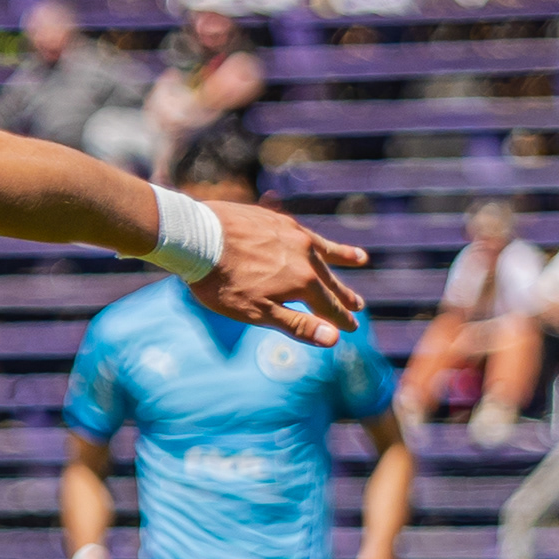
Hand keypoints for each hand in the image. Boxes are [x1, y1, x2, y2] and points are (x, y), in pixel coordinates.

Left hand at [201, 202, 370, 346]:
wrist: (198, 238)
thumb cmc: (222, 283)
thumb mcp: (258, 312)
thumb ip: (297, 324)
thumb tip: (334, 338)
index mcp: (303, 282)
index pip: (328, 306)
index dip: (340, 320)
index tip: (352, 328)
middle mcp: (305, 256)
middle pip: (329, 280)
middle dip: (343, 295)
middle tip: (359, 305)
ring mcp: (292, 235)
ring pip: (322, 250)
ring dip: (341, 256)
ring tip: (360, 259)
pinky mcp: (277, 220)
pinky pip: (303, 233)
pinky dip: (315, 239)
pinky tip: (313, 240)